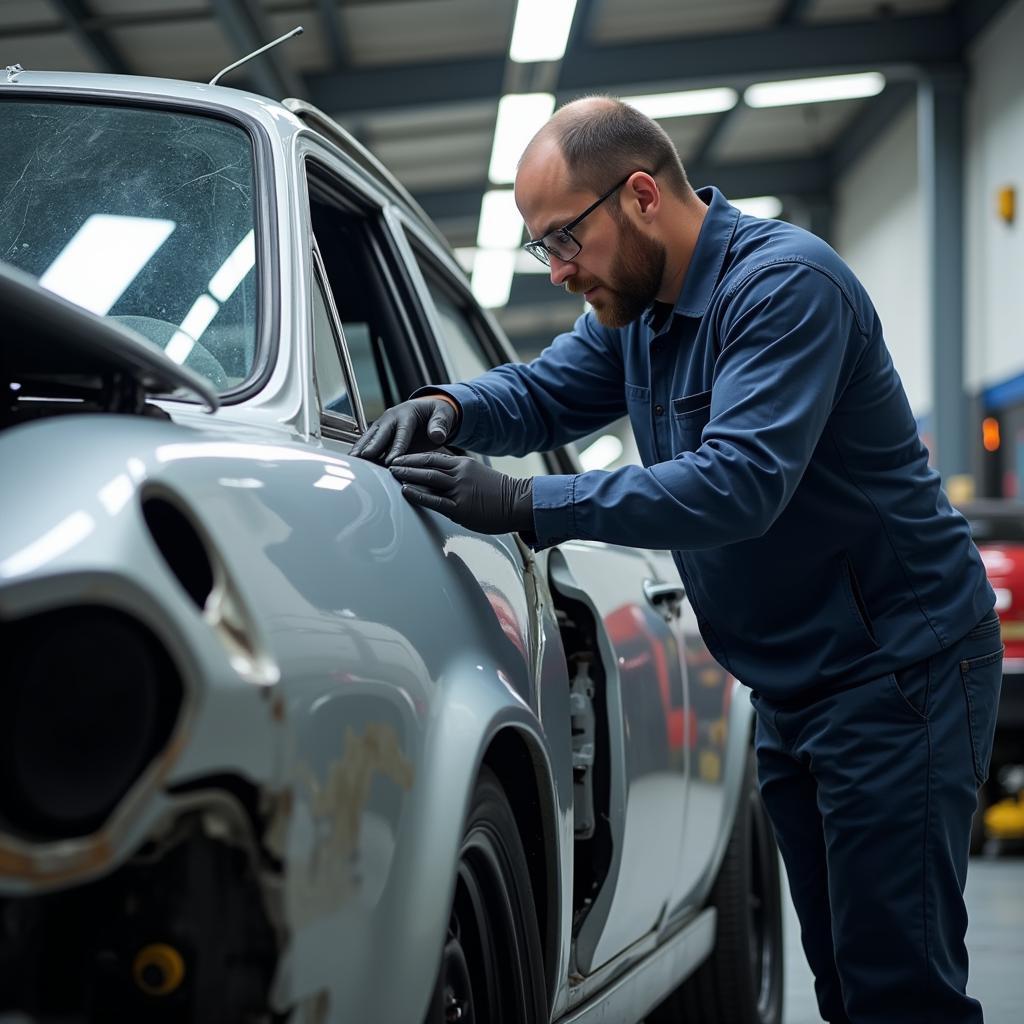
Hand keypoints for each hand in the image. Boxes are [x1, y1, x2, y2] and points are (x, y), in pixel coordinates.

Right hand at [349, 395, 457, 464]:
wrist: (428, 409)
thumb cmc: (436, 413)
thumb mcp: (444, 415)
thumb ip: (441, 424)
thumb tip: (437, 435)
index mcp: (406, 414)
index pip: (401, 433)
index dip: (395, 448)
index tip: (391, 461)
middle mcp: (390, 419)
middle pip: (378, 435)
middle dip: (370, 448)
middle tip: (362, 460)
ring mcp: (382, 427)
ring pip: (369, 440)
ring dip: (360, 452)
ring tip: (353, 466)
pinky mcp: (379, 436)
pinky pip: (368, 445)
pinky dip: (362, 455)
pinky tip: (358, 468)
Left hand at [389, 452, 533, 534]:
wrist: (518, 503)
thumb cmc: (498, 493)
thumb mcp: (476, 475)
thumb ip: (458, 474)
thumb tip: (439, 477)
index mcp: (463, 464)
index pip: (432, 456)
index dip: (413, 456)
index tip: (399, 457)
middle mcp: (459, 474)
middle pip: (426, 464)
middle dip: (405, 463)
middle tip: (388, 463)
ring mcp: (460, 490)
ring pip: (428, 478)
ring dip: (408, 475)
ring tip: (392, 474)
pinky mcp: (461, 508)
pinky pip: (435, 500)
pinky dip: (418, 495)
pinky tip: (405, 492)